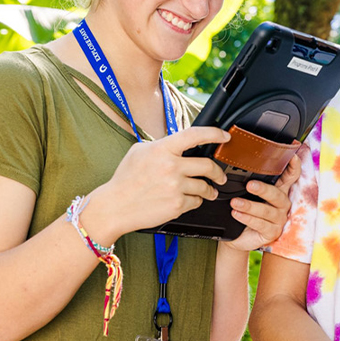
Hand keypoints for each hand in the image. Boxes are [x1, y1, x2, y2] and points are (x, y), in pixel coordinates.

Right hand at [88, 126, 230, 238]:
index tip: (225, 136)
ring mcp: (175, 187)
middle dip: (218, 172)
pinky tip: (188, 200)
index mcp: (162, 150)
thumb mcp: (139, 152)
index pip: (195, 135)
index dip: (214, 134)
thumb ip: (162, 145)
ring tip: (208, 191)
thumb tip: (180, 143)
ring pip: (205, 187)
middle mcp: (171, 167)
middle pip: (208, 166)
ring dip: (209, 190)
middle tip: (220, 176)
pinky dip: (195, 201)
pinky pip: (196, 202)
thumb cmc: (126, 179)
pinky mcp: (176, 206)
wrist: (115, 206)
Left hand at [226, 155, 301, 252]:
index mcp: (279, 191)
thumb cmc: (244, 211)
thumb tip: (241, 163)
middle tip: (250, 185)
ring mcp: (279, 219)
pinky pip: (261, 224)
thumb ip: (251, 181)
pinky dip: (247, 218)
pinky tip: (237, 214)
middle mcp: (282, 204)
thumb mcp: (247, 194)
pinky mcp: (273, 232)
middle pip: (277, 195)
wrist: (236, 237)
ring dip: (250, 206)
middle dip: (263, 189)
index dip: (294, 168)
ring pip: (267, 211)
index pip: (290, 177)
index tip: (293, 157)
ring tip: (235, 203)